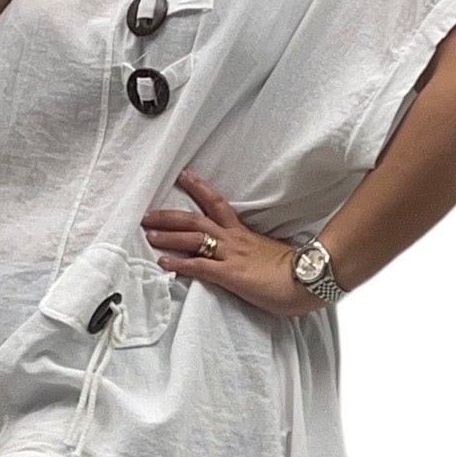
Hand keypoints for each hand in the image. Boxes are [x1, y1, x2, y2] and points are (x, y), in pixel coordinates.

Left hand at [141, 168, 314, 319]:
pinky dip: (179, 264)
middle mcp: (234, 240)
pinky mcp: (230, 275)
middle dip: (169, 215)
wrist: (308, 280)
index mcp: (243, 233)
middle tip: (147, 212)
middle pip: (196, 218)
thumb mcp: (272, 253)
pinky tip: (163, 263)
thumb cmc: (294, 271)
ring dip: (168, 236)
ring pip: (193, 238)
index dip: (199, 188)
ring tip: (148, 234)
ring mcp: (231, 256)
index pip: (218, 203)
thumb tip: (251, 254)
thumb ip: (256, 250)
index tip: (183, 176)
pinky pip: (199, 267)